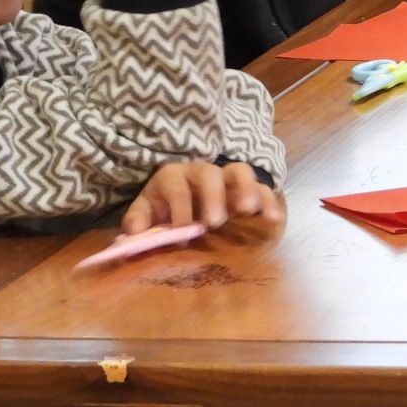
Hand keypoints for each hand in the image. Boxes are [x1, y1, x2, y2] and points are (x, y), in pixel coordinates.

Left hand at [123, 160, 283, 234]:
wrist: (183, 200)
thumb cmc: (164, 208)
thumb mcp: (146, 213)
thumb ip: (138, 223)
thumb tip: (133, 235)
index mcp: (173, 176)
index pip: (175, 185)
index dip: (178, 206)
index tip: (183, 230)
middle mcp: (201, 172)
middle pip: (209, 173)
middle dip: (212, 196)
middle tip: (215, 222)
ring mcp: (227, 179)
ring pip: (239, 171)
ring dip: (245, 189)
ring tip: (249, 210)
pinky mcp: (247, 191)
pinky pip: (261, 189)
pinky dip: (268, 201)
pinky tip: (272, 218)